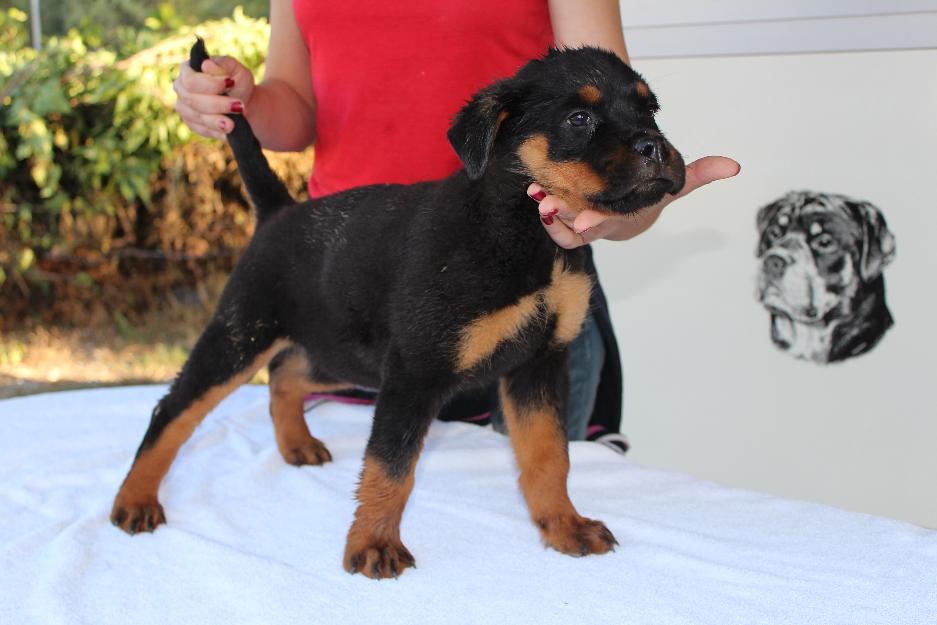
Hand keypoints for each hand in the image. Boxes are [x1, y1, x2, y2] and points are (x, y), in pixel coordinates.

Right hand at [173, 55, 255, 140]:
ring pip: (196, 117)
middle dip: (217, 104)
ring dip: (216, 121)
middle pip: (191, 99)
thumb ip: (224, 65)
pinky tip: (227, 132)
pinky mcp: (192, 124)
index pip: (191, 80)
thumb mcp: (236, 70)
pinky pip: (201, 130)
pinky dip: (215, 131)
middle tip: (239, 106)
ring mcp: (184, 107)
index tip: (230, 84)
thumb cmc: (237, 83)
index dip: (210, 84)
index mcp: (188, 70)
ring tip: (233, 124)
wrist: (243, 104)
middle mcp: (181, 88)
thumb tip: (206, 65)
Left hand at [529, 156, 740, 248]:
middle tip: (549, 206)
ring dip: (551, 216)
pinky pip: (556, 226)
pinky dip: (546, 214)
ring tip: (538, 195)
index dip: (595, 224)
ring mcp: (584, 226)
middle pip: (582, 230)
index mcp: (626, 220)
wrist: (631, 215)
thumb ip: (699, 175)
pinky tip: (535, 192)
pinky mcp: (568, 222)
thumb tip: (735, 166)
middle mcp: (604, 226)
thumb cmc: (649, 197)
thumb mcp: (673, 187)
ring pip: (565, 230)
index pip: (611, 225)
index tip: (582, 222)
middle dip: (566, 219)